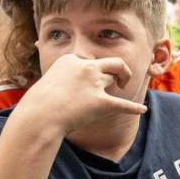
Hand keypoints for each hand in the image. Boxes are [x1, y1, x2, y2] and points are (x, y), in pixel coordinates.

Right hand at [14, 54, 145, 136]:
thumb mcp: (49, 82)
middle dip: (120, 70)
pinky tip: (142, 110)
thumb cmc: (38, 104)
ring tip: (122, 90)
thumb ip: (65, 78)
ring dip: (120, 83)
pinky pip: (123, 104)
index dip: (93, 70)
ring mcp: (94, 84)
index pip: (89, 61)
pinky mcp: (101, 103)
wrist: (37, 118)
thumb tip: (77, 84)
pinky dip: (134, 107)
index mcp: (71, 60)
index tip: (89, 79)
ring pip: (114, 79)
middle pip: (112, 64)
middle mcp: (85, 68)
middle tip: (121, 80)